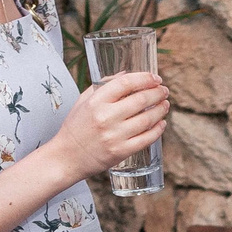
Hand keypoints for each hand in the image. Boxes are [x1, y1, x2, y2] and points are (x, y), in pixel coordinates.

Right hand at [45, 71, 169, 182]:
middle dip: (157, 93)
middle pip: (141, 100)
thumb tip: (127, 74)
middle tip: (164, 91)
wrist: (66, 157)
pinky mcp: (121, 152)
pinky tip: (162, 123)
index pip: (126, 83)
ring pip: (147, 119)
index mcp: (96, 102)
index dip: (145, 78)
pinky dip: (158, 130)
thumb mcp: (84, 101)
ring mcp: (115, 136)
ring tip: (165, 104)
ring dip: (161, 110)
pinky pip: (146, 139)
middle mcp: (106, 117)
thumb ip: (104, 86)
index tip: (155, 78)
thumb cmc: (76, 127)